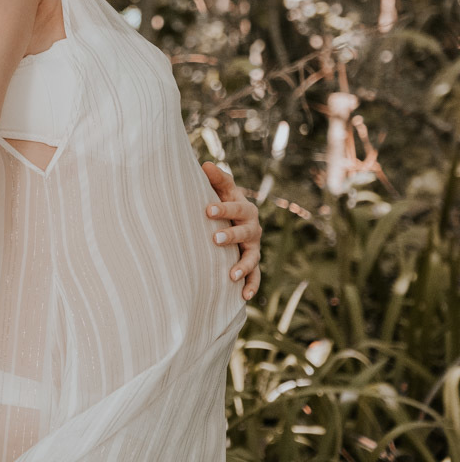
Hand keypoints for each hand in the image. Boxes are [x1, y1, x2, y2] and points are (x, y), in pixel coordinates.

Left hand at [200, 161, 261, 301]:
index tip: (207, 210)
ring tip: (231, 275)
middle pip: (245, 232)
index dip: (222, 209)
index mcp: (244, 208)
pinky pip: (255, 277)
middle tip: (215, 239)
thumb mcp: (221, 189)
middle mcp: (253, 228)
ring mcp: (253, 248)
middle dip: (231, 236)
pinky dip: (251, 286)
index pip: (234, 207)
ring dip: (243, 266)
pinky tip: (243, 297)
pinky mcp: (252, 264)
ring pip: (252, 257)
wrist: (234, 220)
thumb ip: (216, 178)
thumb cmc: (223, 202)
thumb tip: (205, 164)